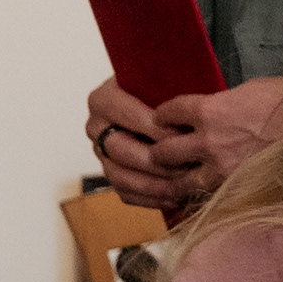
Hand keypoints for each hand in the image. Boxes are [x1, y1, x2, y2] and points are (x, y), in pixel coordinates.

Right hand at [88, 77, 201, 213]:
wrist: (157, 103)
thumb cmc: (164, 90)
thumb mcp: (164, 82)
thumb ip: (169, 94)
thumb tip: (186, 111)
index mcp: (103, 100)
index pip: (128, 117)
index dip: (157, 130)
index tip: (184, 137)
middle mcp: (96, 127)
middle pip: (120, 150)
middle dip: (156, 161)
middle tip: (186, 164)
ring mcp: (101, 153)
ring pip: (120, 176)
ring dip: (153, 185)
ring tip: (182, 186)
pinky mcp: (112, 173)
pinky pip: (125, 193)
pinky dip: (150, 199)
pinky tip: (174, 198)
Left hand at [149, 75, 282, 196]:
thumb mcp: (249, 91)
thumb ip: (223, 104)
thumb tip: (212, 111)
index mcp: (211, 110)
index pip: (168, 112)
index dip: (162, 115)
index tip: (161, 118)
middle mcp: (209, 141)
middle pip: (163, 151)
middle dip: (159, 151)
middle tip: (160, 151)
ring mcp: (221, 170)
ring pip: (178, 182)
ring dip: (173, 180)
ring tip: (174, 178)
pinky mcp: (236, 189)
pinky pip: (205, 197)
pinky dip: (196, 197)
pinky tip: (195, 194)